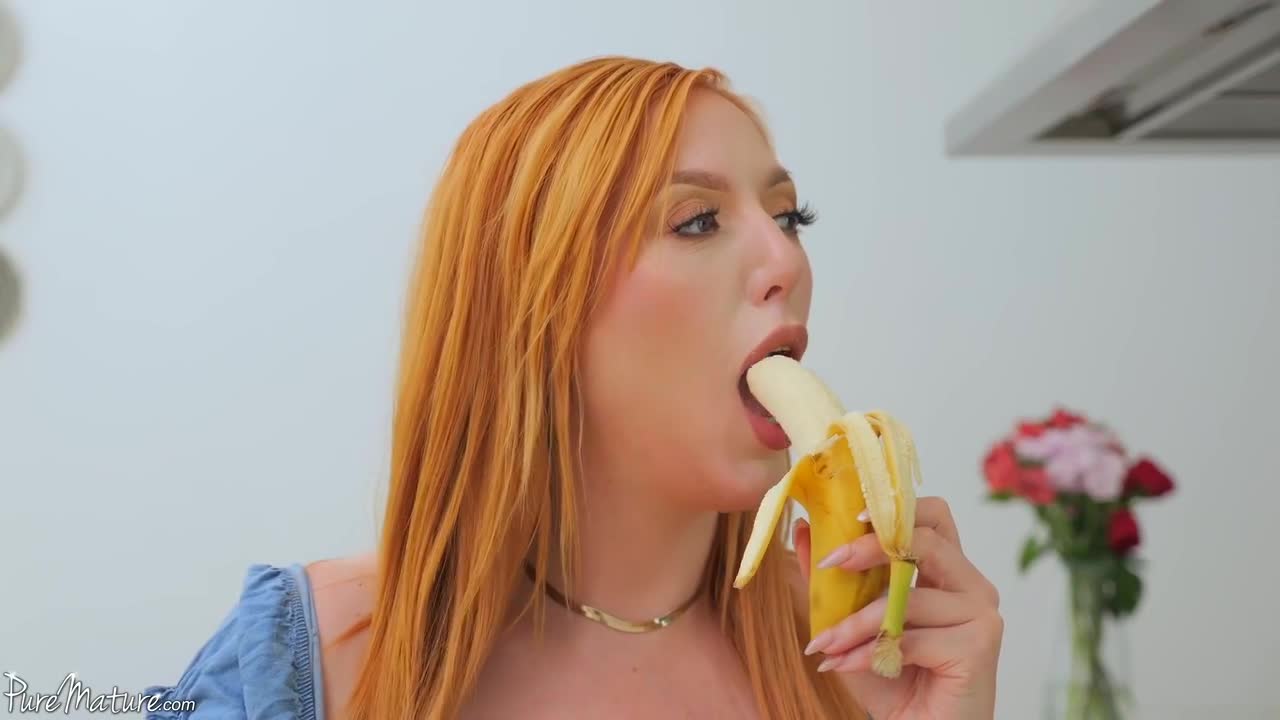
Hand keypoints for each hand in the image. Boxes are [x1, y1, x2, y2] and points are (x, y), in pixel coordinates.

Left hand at [793, 497, 1002, 719]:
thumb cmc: (895, 681)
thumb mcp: (853, 626)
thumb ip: (833, 582)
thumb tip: (803, 531)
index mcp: (950, 571)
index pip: (933, 516)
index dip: (894, 511)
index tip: (850, 519)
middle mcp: (973, 586)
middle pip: (927, 539)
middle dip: (871, 548)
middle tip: (831, 563)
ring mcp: (981, 614)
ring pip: (908, 597)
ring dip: (855, 622)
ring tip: (824, 644)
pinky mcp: (979, 646)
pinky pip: (910, 638)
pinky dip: (867, 652)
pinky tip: (842, 664)